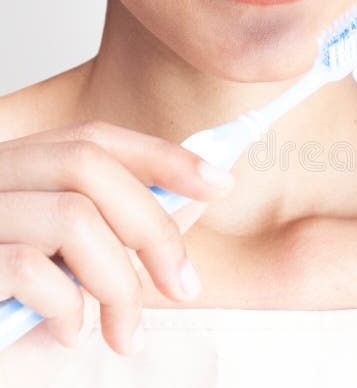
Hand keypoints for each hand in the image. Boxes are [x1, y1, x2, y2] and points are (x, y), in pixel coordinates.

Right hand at [0, 121, 233, 354]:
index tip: (219, 182)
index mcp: (17, 175)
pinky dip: (70, 309)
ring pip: (71, 216)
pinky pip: (31, 268)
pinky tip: (70, 335)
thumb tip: (195, 196)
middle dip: (154, 227)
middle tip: (183, 286)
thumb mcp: (82, 269)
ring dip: (119, 285)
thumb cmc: (20, 319)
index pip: (93, 138)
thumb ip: (125, 230)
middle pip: (87, 164)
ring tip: (124, 333)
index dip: (163, 155)